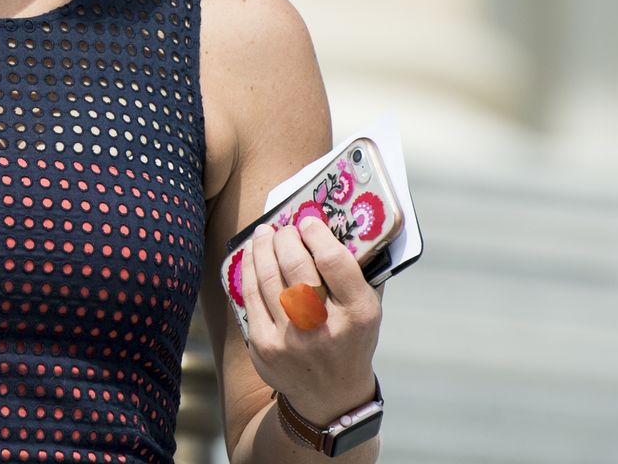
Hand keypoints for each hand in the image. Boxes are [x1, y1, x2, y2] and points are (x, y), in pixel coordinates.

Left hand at [239, 217, 381, 423]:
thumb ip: (358, 270)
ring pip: (268, 276)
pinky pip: (250, 295)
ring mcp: (290, 339)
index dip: (316, 233)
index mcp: (358, 314)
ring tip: (264, 233)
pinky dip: (249, 269)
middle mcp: (324, 327)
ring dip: (263, 247)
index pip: (333, 260)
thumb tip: (335, 224)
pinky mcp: (264, 346)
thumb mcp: (368, 309)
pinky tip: (252, 256)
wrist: (330, 395)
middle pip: (296, 265)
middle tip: (284, 227)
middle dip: (285, 237)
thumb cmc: (350, 339)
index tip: (308, 221)